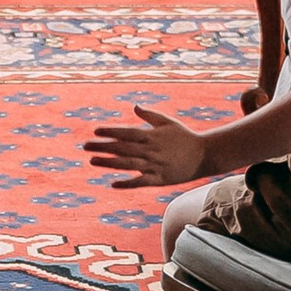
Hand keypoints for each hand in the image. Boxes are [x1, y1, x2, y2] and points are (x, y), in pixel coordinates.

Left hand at [84, 107, 209, 189]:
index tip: (95, 131)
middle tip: (85, 146)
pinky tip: (113, 183)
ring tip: (93, 161)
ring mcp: (155, 165)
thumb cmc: (185, 136)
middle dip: (103, 146)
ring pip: (128, 164)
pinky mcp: (160, 179)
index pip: (127, 133)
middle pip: (123, 148)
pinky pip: (141, 182)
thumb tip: (134, 106)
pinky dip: (127, 183)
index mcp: (151, 136)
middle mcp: (151, 150)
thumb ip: (150, 115)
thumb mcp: (168, 122)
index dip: (111, 131)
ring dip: (109, 163)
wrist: (205, 155)